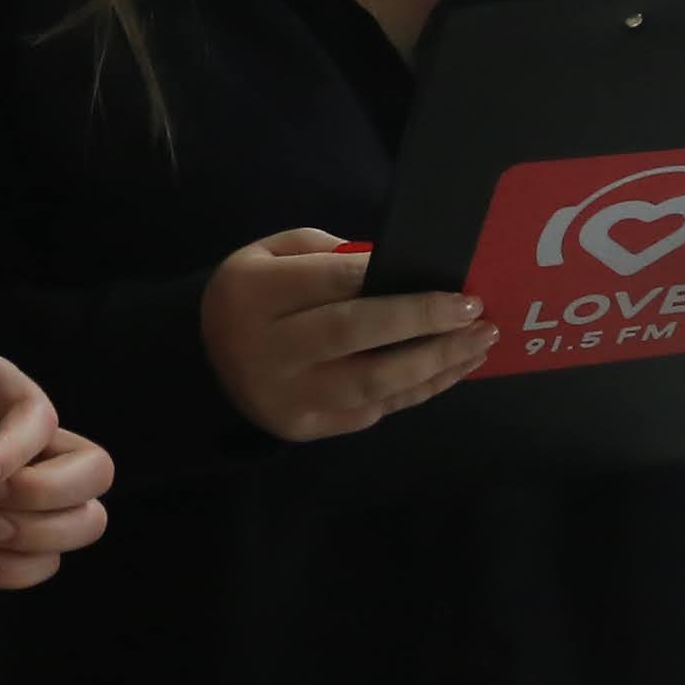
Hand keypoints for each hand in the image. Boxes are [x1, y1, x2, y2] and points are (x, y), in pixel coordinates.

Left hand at [0, 352, 115, 588]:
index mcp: (1, 391)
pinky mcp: (12, 538)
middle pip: (92, 471)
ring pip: (83, 520)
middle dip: (47, 498)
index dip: (17, 453)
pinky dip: (16, 570)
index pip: (42, 418)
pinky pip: (45, 562)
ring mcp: (27, 493)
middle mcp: (29, 442)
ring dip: (36, 538)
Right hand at [201, 231, 495, 443]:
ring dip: (435, 364)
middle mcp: (270, 350)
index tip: (449, 282)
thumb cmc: (251, 297)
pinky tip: (453, 368)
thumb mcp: (269, 254)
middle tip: (475, 311)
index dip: (395, 282)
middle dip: (424, 322)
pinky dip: (418, 390)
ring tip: (480, 342)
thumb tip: (397, 267)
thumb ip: (326, 254)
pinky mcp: (306, 430)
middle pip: (355, 334)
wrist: (204, 364)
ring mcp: (288, 397)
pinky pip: (373, 411)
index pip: (334, 283)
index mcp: (257, 295)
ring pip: (372, 384)